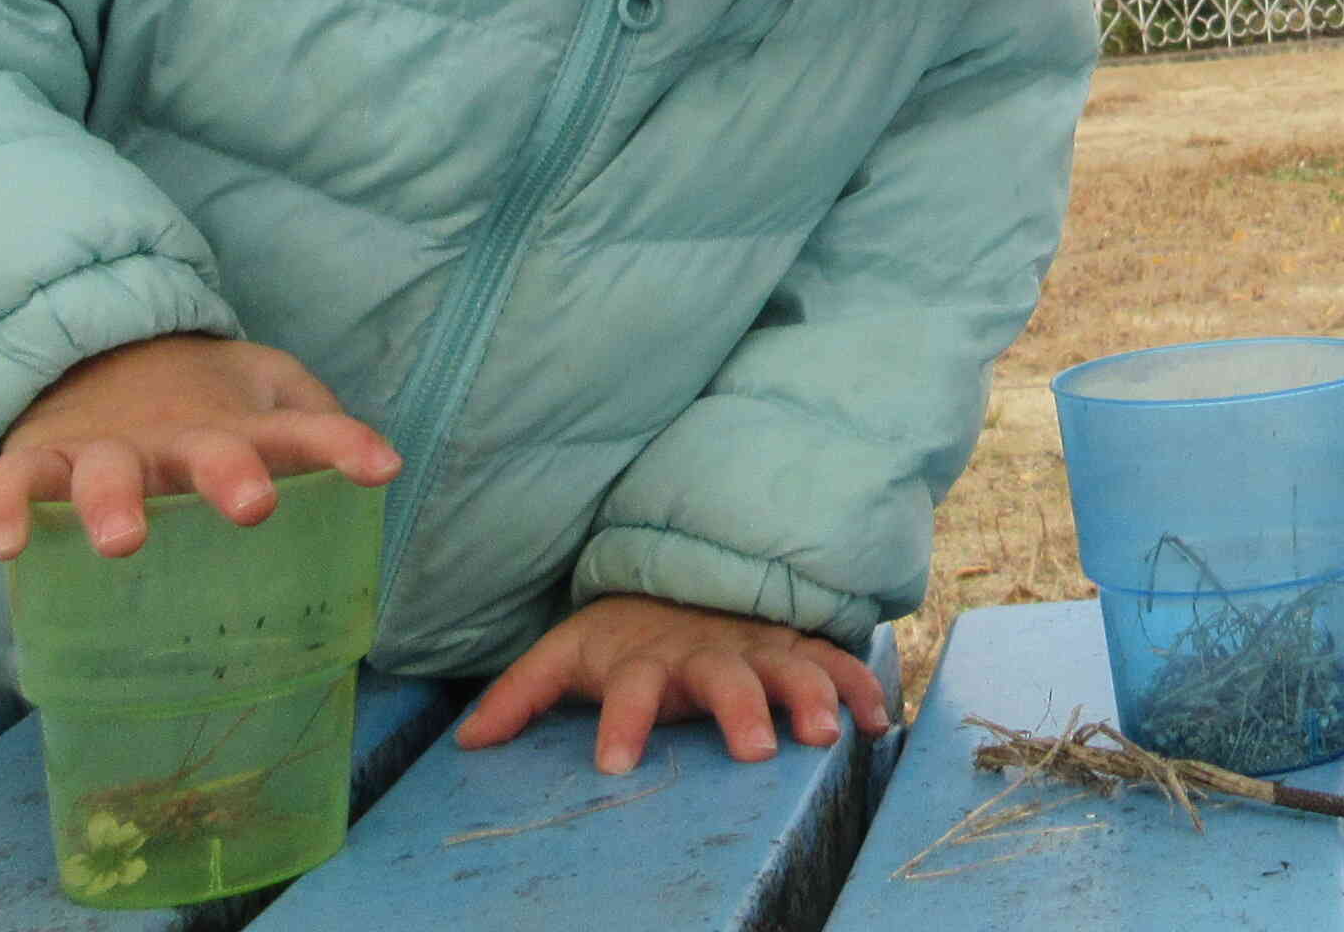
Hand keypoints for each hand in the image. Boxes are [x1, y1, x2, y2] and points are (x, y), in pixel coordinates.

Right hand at [0, 334, 399, 561]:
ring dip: (113, 501)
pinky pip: (14, 483)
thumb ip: (318, 427)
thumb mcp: (268, 394)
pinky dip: (5, 508)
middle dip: (229, 474)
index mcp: (239, 427)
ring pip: (106, 471)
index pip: (305, 431)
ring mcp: (105, 449)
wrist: (96, 355)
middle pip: (206, 452)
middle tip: (253, 506)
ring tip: (122, 541)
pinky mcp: (41, 459)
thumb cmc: (203, 402)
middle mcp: (175, 437)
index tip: (381, 466)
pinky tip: (8, 546)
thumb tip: (381, 465)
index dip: (345, 445)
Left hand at [454, 594, 892, 774]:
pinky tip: (876, 721)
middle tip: (755, 751)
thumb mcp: (563, 655)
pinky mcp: (789, 647)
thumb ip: (519, 696)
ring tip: (823, 735)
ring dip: (810, 695)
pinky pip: (831, 661)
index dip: (621, 723)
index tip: (614, 766)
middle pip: (722, 677)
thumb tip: (467, 742)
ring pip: (787, 665)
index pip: (629, 688)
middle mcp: (703, 650)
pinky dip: (857, 685)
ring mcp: (752, 646)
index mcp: (644, 657)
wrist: (675, 576)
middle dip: (740, 710)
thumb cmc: (620, 633)